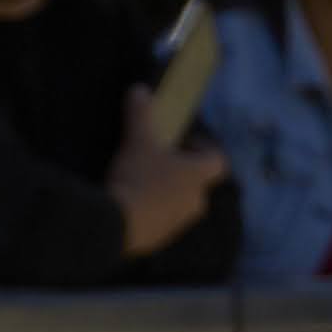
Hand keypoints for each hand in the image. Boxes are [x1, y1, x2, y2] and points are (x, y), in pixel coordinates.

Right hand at [107, 82, 228, 257]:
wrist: (114, 226)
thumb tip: (139, 90)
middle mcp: (195, 203)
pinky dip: (150, 213)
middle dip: (181, 172)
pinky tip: (128, 206)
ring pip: (178, 205)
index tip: (186, 142)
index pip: (218, 161)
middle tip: (158, 161)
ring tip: (139, 183)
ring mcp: (178, 225)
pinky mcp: (158, 241)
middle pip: (197, 184)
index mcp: (199, 177)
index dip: (204, 149)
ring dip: (165, 193)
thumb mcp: (137, 140)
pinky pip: (160, 222)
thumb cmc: (137, 179)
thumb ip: (141, 113)